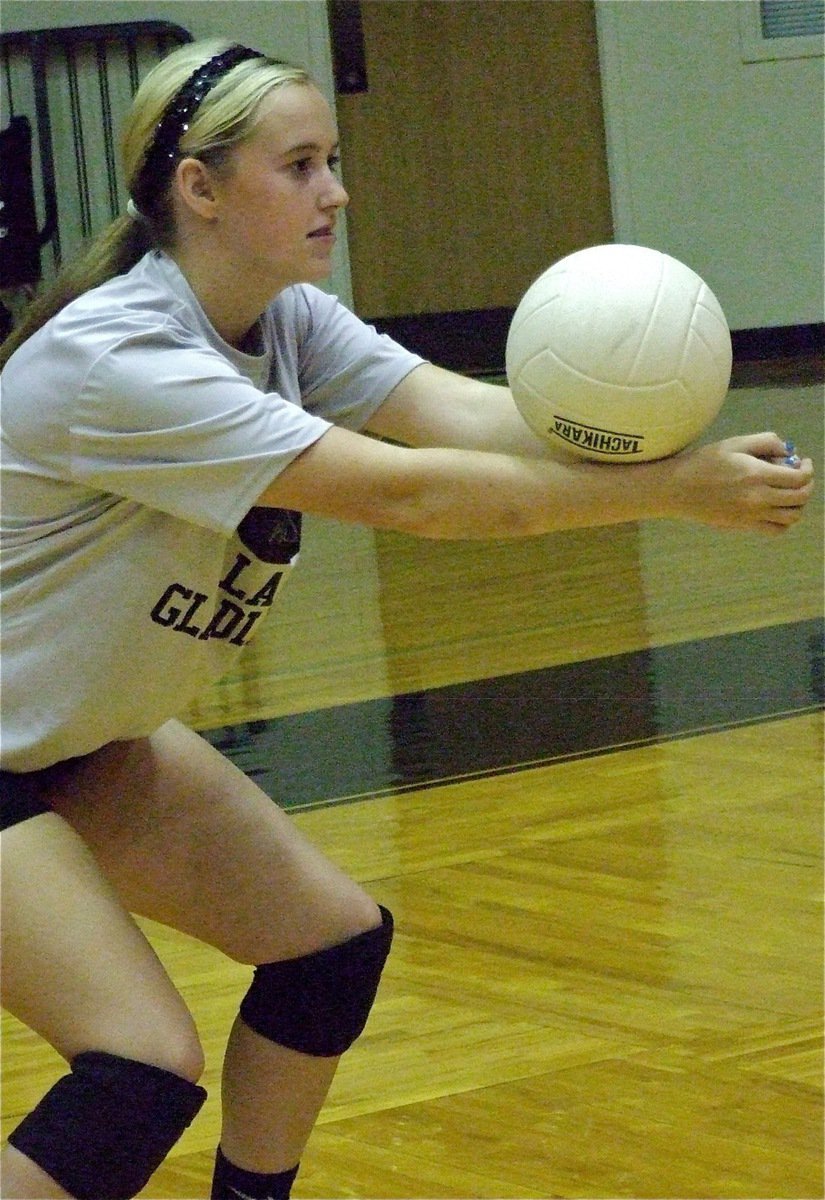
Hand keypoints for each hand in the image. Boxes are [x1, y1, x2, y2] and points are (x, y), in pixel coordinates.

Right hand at [659, 432, 814, 532]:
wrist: (677, 489)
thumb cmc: (703, 462)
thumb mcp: (734, 443)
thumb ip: (765, 441)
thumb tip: (788, 449)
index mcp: (757, 474)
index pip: (799, 478)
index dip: (807, 470)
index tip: (802, 462)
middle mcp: (758, 498)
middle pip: (800, 498)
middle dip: (807, 486)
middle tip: (800, 477)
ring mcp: (752, 515)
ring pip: (792, 517)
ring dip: (798, 504)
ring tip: (790, 494)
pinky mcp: (744, 526)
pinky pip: (776, 530)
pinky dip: (785, 522)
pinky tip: (778, 510)